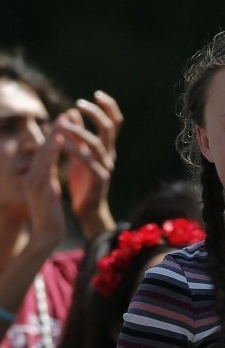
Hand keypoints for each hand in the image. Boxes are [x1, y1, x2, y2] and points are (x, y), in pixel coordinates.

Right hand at [20, 121, 66, 251]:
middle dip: (55, 129)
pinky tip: (59, 139)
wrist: (46, 235)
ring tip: (65, 119)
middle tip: (68, 112)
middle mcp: (33, 175)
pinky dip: (52, 151)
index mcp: (37, 176)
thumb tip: (51, 168)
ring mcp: (34, 180)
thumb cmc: (50, 216)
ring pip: (44, 152)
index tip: (67, 120)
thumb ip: (48, 178)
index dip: (56, 134)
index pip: (46, 151)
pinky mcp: (39, 187)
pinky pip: (45, 165)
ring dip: (54, 134)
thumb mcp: (48, 192)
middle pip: (43, 147)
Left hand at [59, 90, 122, 238]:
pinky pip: (88, 162)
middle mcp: (109, 155)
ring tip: (63, 123)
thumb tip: (72, 111)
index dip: (110, 107)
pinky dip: (75, 150)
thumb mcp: (80, 154)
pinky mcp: (98, 179)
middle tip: (79, 103)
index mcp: (107, 148)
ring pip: (97, 143)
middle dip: (96, 113)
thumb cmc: (84, 182)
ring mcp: (106, 167)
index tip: (97, 94)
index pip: (115, 123)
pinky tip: (61, 143)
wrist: (89, 209)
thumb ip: (78, 134)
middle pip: (109, 128)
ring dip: (79, 130)